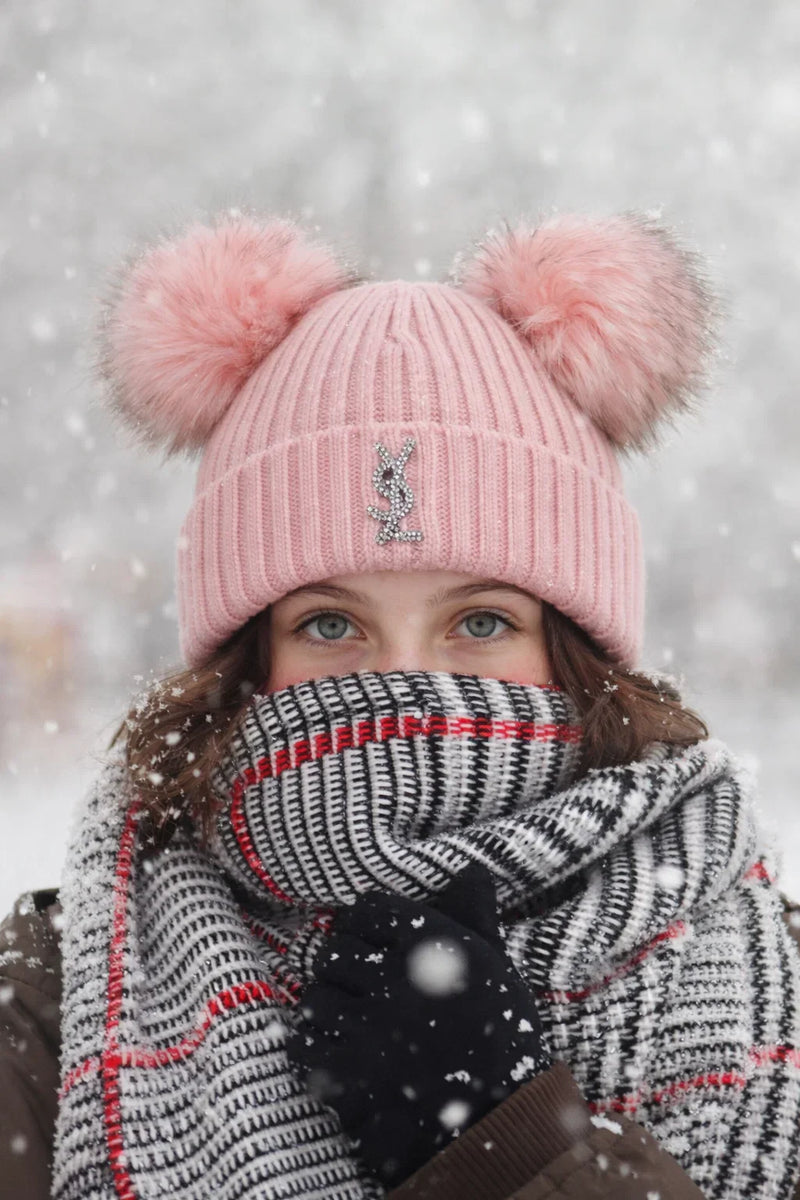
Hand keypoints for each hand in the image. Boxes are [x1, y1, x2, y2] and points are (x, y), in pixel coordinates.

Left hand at [286, 862, 550, 1187]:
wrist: (504, 1118)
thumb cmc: (501, 1035)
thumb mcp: (493, 965)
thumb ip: (472, 914)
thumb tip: (471, 870)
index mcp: (431, 944)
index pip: (367, 910)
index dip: (362, 922)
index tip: (366, 938)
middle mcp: (396, 978)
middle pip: (334, 951)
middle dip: (339, 966)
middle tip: (352, 981)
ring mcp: (370, 1028)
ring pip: (316, 998)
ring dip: (324, 1007)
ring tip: (344, 1017)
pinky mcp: (351, 1075)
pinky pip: (304, 1045)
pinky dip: (311, 1046)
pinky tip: (331, 1050)